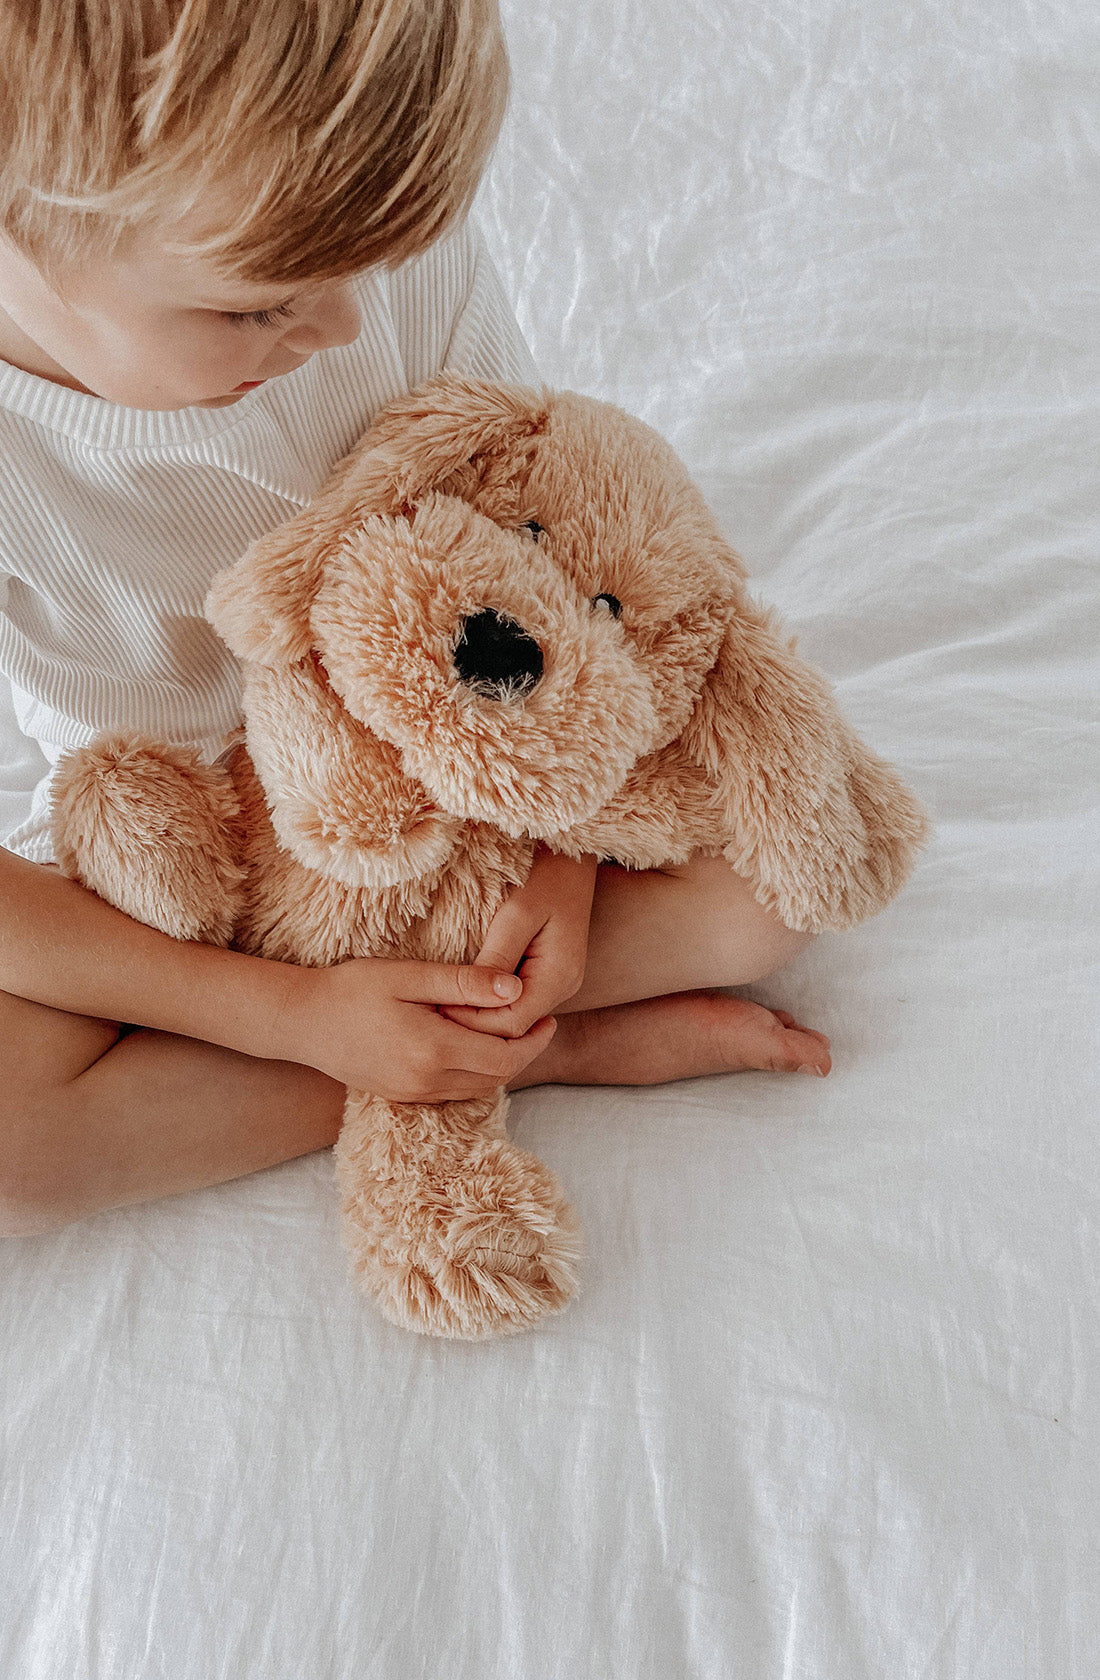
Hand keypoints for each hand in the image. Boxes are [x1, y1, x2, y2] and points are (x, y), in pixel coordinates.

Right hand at [272, 955, 556, 1101]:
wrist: (300, 1022)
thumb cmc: (351, 989)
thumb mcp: (408, 976)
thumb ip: (463, 984)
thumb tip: (514, 989)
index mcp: (434, 1050)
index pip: (506, 1058)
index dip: (534, 1041)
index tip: (548, 1016)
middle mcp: (427, 1081)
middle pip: (497, 1078)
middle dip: (524, 1053)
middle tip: (538, 1023)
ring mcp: (412, 1093)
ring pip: (477, 1088)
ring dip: (501, 1065)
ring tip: (512, 1032)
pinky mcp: (400, 1095)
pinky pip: (453, 1092)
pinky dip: (474, 1073)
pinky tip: (474, 1045)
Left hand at [440, 848, 597, 1039]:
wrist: (571, 856)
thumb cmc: (544, 875)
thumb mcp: (516, 912)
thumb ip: (497, 956)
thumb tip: (477, 996)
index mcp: (559, 975)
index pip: (512, 1023)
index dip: (472, 1020)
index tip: (435, 1003)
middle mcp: (563, 988)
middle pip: (513, 1028)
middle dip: (472, 1023)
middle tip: (429, 1008)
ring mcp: (557, 984)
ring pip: (514, 1019)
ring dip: (478, 1015)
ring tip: (440, 1002)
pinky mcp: (547, 977)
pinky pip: (516, 1003)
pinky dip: (488, 1003)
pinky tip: (462, 992)